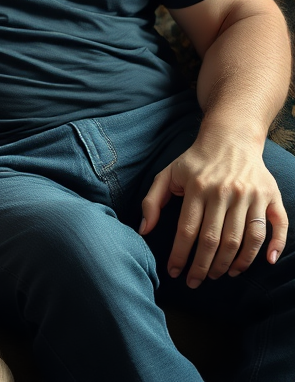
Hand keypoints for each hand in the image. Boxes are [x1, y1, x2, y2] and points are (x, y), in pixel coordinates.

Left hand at [140, 130, 287, 286]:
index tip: (175, 273)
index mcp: (198, 187)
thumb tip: (144, 230)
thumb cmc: (195, 161)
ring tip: (220, 274)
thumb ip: (153, 201)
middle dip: (204, 267)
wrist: (230, 138)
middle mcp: (225, 192)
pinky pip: (277, 226)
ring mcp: (251, 195)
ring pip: (244, 240)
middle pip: (215, 240)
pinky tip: (264, 263)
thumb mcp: (168, 174)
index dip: (181, 256)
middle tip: (196, 281)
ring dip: (233, 264)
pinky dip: (273, 246)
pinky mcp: (270, 196)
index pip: (188, 231)